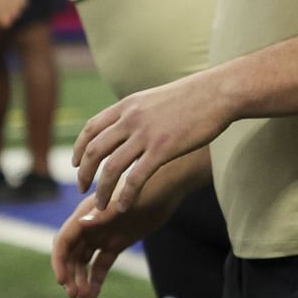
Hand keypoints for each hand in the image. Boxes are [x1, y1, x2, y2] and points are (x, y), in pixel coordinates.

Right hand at [50, 188, 172, 297]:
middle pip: (71, 256)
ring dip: (81, 281)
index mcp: (86, 213)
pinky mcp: (116, 243)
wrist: (169, 187)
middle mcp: (90, 226)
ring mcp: (103, 235)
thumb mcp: (126, 200)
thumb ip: (104, 213)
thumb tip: (81, 224)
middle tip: (74, 294)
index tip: (62, 281)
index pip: (64, 241)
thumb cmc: (147, 188)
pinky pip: (100, 265)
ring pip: (84, 264)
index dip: (59, 261)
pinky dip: (95, 281)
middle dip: (70, 276)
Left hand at [72, 71, 231, 213]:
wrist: (221, 91)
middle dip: (83, 174)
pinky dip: (125, 195)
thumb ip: (140, 111)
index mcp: (129, 105)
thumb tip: (131, 125)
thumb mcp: (158, 97)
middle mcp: (131, 118)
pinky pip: (135, 178)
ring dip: (102, 190)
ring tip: (101, 206)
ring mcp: (146, 134)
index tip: (76, 164)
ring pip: (110, 168)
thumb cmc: (197, 95)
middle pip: (93, 151)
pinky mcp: (163, 149)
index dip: (78, 149)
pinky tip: (125, 206)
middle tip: (82, 189)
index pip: (91, 129)